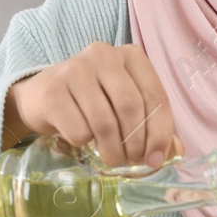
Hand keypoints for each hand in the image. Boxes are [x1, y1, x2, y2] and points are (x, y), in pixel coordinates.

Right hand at [3, 42, 180, 168]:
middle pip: (131, 107)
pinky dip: (85, 143)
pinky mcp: (52, 91)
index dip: (160, 133)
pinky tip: (82, 138)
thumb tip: (175, 152)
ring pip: (105, 122)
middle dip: (135, 143)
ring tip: (112, 158)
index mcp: (131, 55)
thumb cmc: (92, 101)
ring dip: (113, 150)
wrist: (41, 96)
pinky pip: (79, 130)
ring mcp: (75, 69)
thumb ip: (152, 125)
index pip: (155, 96)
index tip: (156, 159)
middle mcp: (103, 54)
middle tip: (131, 161)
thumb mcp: (125, 106)